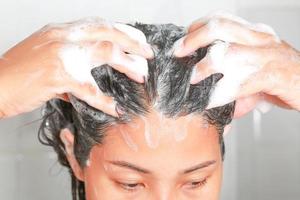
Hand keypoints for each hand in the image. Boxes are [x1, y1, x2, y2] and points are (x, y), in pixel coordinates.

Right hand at [0, 17, 153, 117]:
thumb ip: (70, 63)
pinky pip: (91, 89)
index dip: (122, 31)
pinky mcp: (60, 75)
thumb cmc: (18, 73)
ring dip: (128, 64)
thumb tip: (89, 79)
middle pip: (108, 31)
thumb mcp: (45, 57)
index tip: (137, 40)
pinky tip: (114, 108)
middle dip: (133, 41)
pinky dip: (105, 101)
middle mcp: (64, 36)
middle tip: (148, 54)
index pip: (99, 24)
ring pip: (106, 51)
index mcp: (61, 31)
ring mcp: (62, 53)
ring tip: (141, 75)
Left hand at [174, 12, 299, 117]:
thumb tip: (212, 91)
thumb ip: (236, 76)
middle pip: (219, 27)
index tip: (184, 37)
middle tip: (179, 51)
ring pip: (227, 52)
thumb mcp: (259, 67)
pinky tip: (208, 102)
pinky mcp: (269, 77)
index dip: (198, 26)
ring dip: (204, 66)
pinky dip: (219, 95)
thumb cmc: (285, 76)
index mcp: (256, 33)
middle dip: (194, 39)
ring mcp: (264, 56)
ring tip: (193, 77)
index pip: (222, 19)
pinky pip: (238, 84)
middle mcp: (259, 39)